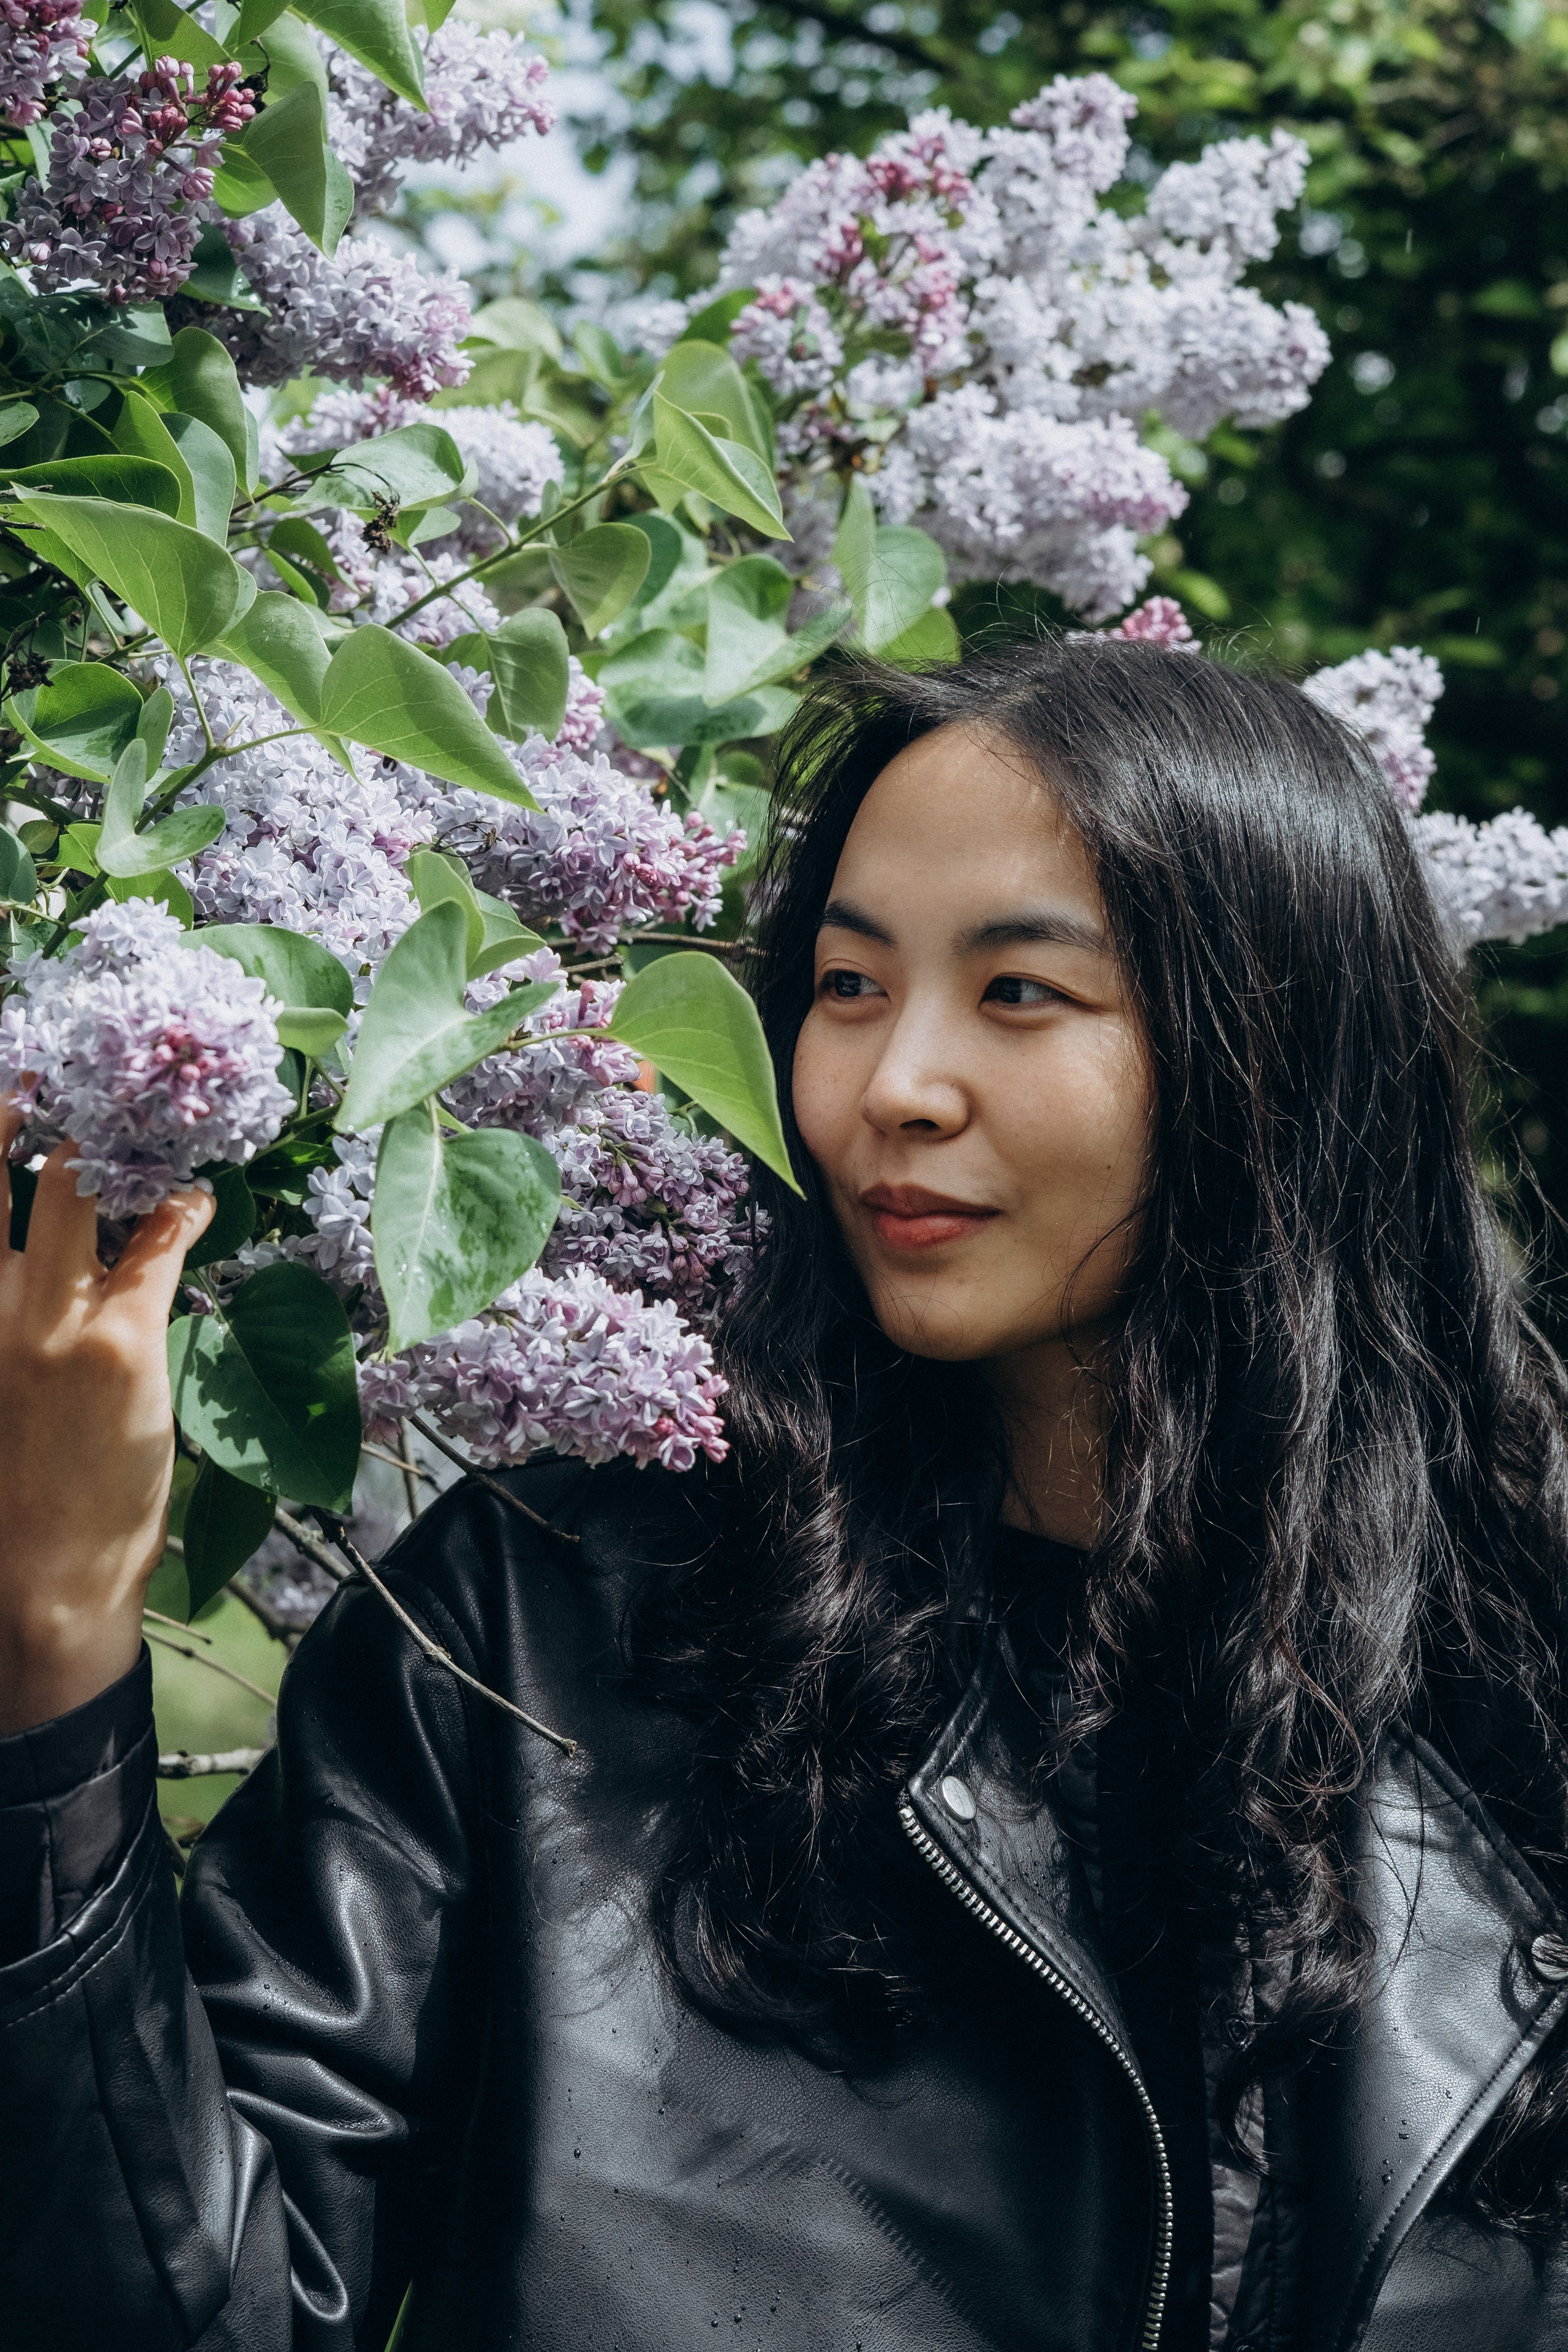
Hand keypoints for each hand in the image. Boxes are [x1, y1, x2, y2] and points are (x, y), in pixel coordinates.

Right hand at [0, 1114, 212, 1734]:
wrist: (35, 1580)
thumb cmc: (7, 1489)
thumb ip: (1, 1313)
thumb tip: (17, 1260)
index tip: (4, 1084)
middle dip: (29, 1108)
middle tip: (57, 1072)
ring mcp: (53, 1320)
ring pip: (79, 1193)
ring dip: (115, 1146)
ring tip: (148, 1114)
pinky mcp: (123, 1344)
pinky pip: (158, 1246)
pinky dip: (182, 1211)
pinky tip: (199, 1197)